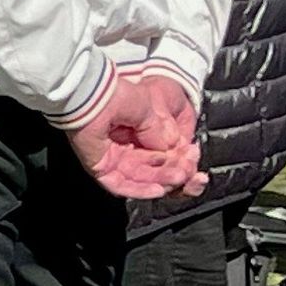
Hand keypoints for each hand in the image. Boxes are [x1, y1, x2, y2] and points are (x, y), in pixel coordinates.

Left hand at [64, 68, 207, 199]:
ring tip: (179, 177)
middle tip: (188, 170)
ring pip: (140, 178)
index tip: (192, 155)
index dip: (179, 157)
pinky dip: (140, 190)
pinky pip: (121, 185)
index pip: (161, 152)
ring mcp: (111, 158)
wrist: (92, 95)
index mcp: (135, 130)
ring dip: (162, 181)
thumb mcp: (149, 111)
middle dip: (173, 171)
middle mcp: (123, 146)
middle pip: (153, 169)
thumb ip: (161, 131)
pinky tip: (158, 189)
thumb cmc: (117, 95)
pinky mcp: (99, 167)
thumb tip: (173, 146)